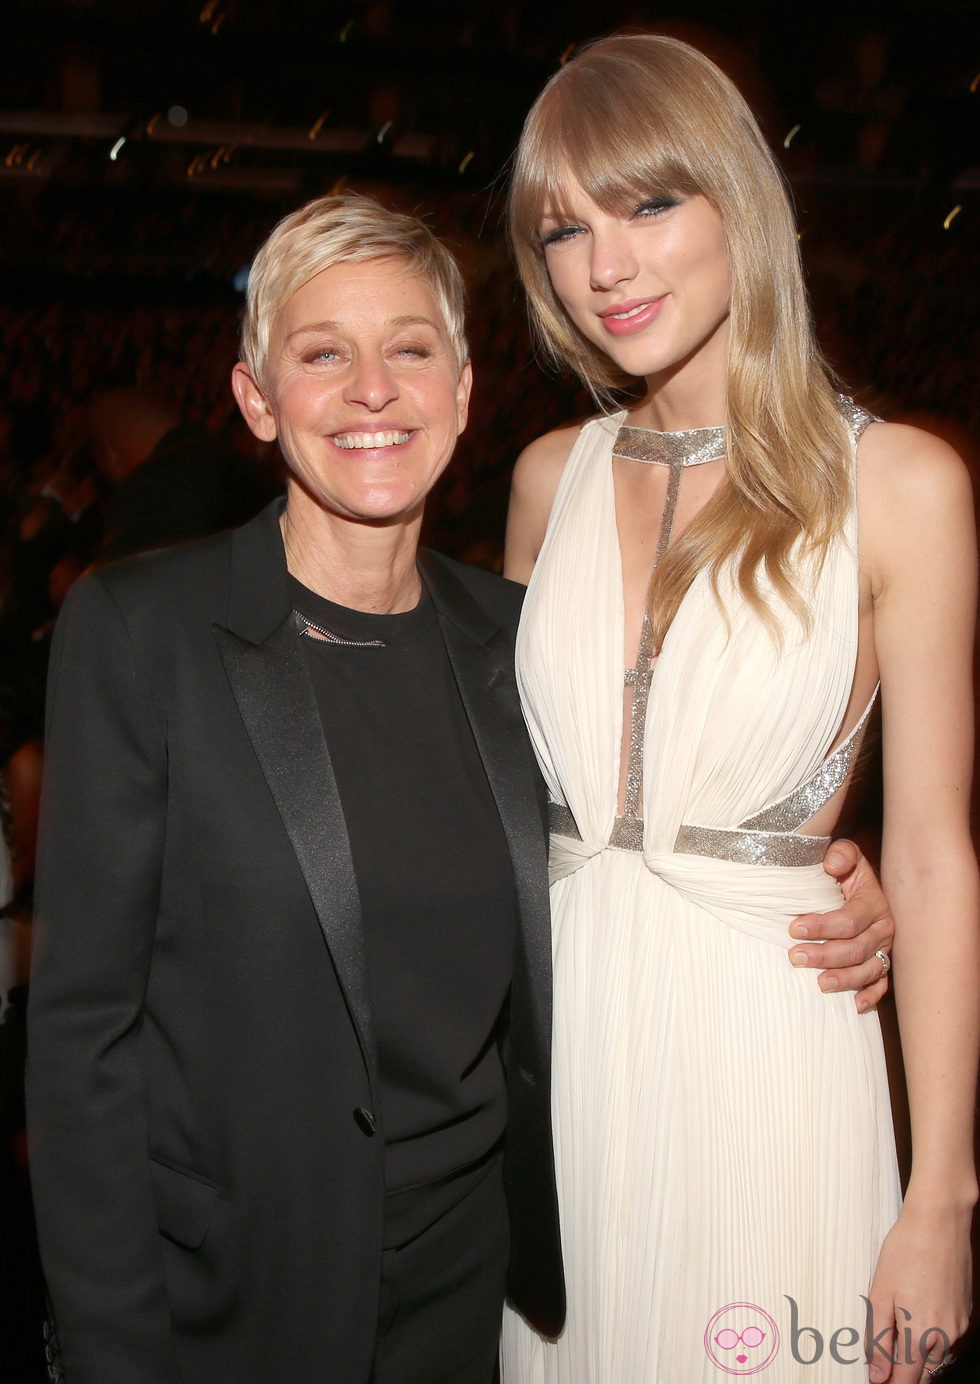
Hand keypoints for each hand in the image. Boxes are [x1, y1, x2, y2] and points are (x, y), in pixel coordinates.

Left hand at [788, 839, 894, 1010]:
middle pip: (857, 948)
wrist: (858, 884)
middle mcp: (882, 928)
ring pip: (869, 970)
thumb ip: (840, 854)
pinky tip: (855, 1005)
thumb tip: (832, 865)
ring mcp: (883, 949)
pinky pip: (881, 984)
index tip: (794, 928)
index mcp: (873, 902)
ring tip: (819, 983)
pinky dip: (870, 996)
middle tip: (795, 957)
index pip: (850, 920)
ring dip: (845, 979)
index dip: (823, 926)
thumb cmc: (844, 871)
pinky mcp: (881, 964)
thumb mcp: (844, 854)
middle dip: (825, 955)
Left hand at [864, 1203, 971, 1381]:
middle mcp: (945, 1336)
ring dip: (919, 1359)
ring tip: (898, 1339)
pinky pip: (948, 1339)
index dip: (889, 1383)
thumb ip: (879, 1338)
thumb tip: (877, 1374)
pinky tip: (919, 1321)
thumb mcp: (881, 1293)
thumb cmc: (906, 1251)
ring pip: (937, 1359)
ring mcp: (959, 1325)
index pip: (906, 1380)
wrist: (940, 1222)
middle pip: (923, 1374)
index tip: (877, 1379)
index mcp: (921, 1333)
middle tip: (884, 1360)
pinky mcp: (966, 1313)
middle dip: (904, 1374)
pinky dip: (933, 1340)